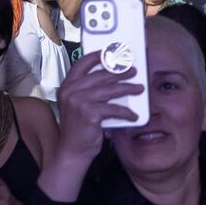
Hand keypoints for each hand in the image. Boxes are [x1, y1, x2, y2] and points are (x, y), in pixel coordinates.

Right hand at [47, 53, 121, 176]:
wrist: (72, 150)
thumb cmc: (78, 128)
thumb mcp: (78, 105)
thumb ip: (88, 91)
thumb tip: (111, 78)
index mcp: (66, 86)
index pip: (82, 64)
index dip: (98, 57)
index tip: (112, 53)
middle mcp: (70, 91)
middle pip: (100, 76)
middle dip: (120, 72)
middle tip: (133, 72)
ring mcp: (78, 101)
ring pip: (109, 90)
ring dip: (127, 88)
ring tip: (139, 89)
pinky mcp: (89, 113)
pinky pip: (113, 108)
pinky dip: (126, 112)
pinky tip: (133, 115)